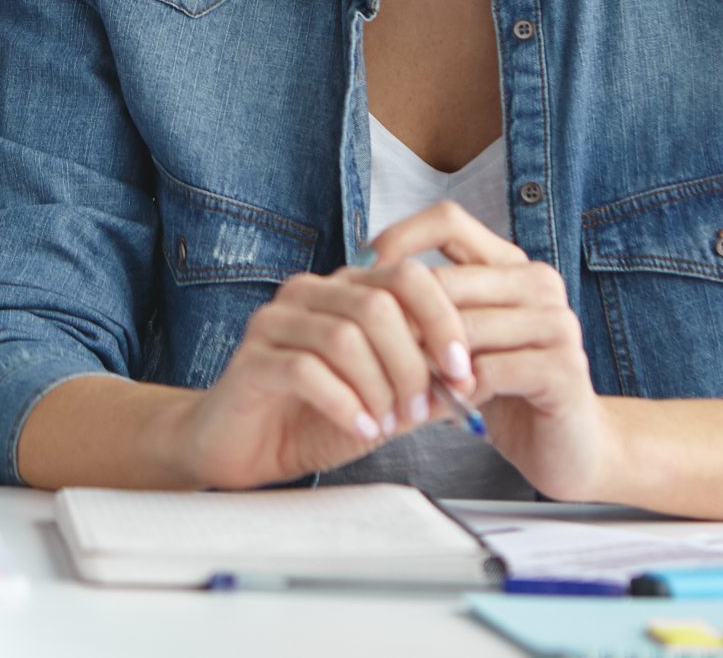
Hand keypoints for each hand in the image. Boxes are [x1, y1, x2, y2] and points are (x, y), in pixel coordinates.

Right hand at [166, 251, 476, 489]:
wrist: (243, 446)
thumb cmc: (312, 417)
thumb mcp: (384, 400)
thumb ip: (424, 386)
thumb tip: (480, 379)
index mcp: (345, 291)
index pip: (407, 276)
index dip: (443, 321)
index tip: (463, 370)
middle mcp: (309, 294)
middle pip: (378, 304)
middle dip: (412, 361)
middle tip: (422, 407)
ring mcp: (275, 322)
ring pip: (345, 336)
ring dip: (380, 387)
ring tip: (389, 423)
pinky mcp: (251, 359)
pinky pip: (306, 370)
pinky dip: (346, 404)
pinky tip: (362, 427)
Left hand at [370, 203, 620, 501]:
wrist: (568, 447)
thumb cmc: (503, 389)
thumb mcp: (459, 340)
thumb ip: (427, 307)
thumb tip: (357, 276)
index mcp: (511, 264)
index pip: (448, 220)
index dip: (398, 238)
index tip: (360, 272)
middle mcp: (539, 283)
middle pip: (446, 281)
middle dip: (403, 321)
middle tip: (372, 353)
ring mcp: (557, 323)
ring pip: (462, 327)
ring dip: (426, 363)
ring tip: (405, 388)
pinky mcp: (564, 367)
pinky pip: (488, 369)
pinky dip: (458, 392)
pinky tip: (448, 409)